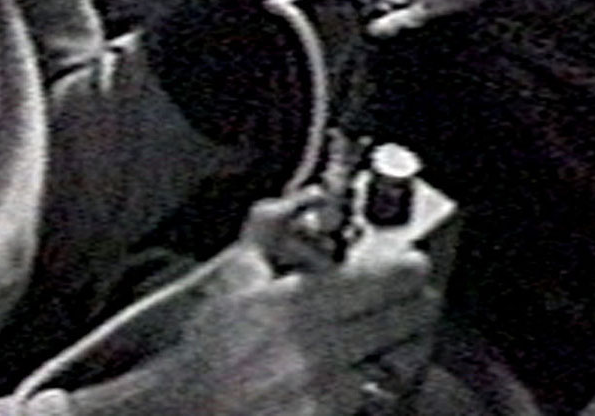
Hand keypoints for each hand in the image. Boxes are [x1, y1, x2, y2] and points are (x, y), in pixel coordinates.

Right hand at [169, 199, 440, 415]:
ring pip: (392, 367)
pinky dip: (368, 390)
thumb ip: (268, 235)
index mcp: (297, 306)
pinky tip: (353, 380)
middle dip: (412, 310)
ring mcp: (323, 397)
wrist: (178, 410)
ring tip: (383, 346)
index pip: (383, 280)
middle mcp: (317, 353)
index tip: (414, 265)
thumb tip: (299, 200)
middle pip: (403, 323)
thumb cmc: (202, 352)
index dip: (408, 270)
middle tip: (415, 302)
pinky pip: (369, 402)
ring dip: (393, 353)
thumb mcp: (234, 281)